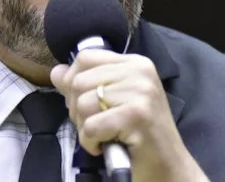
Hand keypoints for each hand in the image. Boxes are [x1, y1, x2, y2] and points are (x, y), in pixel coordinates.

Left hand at [50, 50, 208, 181]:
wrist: (169, 167)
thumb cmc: (139, 135)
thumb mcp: (113, 101)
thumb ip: (86, 83)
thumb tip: (56, 72)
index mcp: (135, 63)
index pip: (85, 58)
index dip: (74, 82)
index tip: (88, 105)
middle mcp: (140, 71)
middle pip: (79, 81)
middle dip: (77, 110)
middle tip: (98, 125)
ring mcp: (141, 92)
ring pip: (82, 104)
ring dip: (85, 128)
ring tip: (104, 136)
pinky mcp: (137, 116)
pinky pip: (91, 126)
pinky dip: (90, 142)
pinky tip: (105, 146)